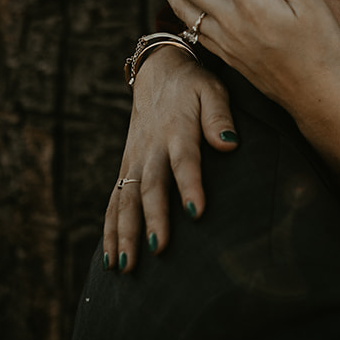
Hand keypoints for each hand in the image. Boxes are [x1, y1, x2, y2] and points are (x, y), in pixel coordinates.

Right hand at [100, 47, 236, 272]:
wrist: (158, 72)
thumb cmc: (193, 86)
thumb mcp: (212, 89)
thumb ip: (220, 116)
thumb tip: (230, 143)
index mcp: (177, 130)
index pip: (184, 160)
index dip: (190, 184)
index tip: (197, 211)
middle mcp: (151, 149)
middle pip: (150, 187)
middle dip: (152, 219)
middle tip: (158, 250)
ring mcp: (134, 161)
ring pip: (125, 200)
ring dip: (124, 233)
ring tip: (126, 267)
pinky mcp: (126, 169)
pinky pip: (114, 202)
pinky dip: (110, 231)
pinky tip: (111, 260)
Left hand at [158, 0, 339, 171]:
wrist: (316, 96)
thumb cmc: (321, 45)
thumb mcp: (308, 1)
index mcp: (251, 4)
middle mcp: (230, 22)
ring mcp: (224, 41)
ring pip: (183, 8)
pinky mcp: (225, 55)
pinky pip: (192, 28)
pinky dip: (179, 8)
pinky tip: (179, 0)